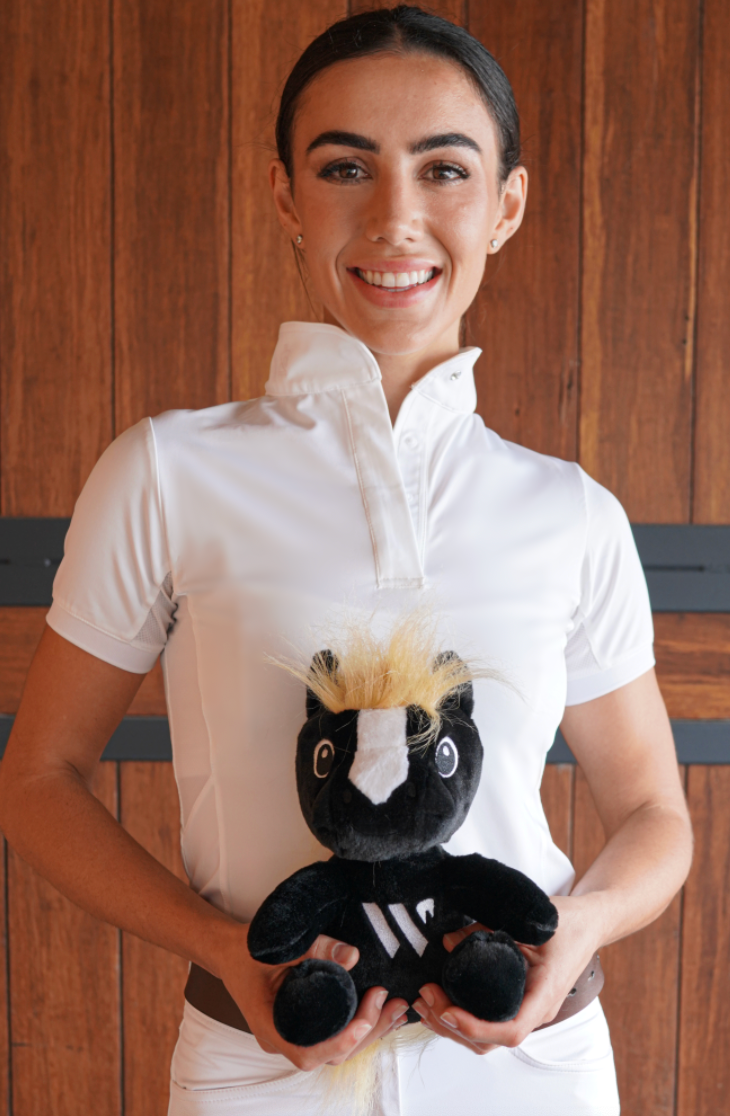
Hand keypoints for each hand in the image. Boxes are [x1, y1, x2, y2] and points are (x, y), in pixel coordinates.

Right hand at [218, 923, 408, 1069]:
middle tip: (394, 1004)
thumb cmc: (246, 950)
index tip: (367, 1015)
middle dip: (367, 1033)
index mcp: (270, 1026)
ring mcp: (290, 1035)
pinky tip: (380, 1011)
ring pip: (334, 1049)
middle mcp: (281, 1038)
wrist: (227, 950)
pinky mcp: (301, 1025)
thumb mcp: (277, 944)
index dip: (341, 1041)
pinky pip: (332, 1035)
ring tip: (396, 1008)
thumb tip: (353, 956)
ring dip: (368, 1032)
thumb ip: (314, 948)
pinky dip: (357, 1026)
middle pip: (329, 1053)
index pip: (308, 1052)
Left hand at [413, 893, 603, 1054]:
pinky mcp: (519, 1002)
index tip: (447, 1011)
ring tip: (425, 1002)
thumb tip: (447, 941)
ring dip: (452, 1025)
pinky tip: (442, 1000)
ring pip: (487, 1038)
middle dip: (452, 1025)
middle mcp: (536, 1011)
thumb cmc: (567, 922)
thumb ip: (489, 930)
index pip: (511, 1030)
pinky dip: (463, 1016)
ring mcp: (528, 1010)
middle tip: (424, 996)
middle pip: (491, 1041)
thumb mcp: (529, 920)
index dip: (476, 1027)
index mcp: (545, 995)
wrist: (589, 923)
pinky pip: (490, 1021)